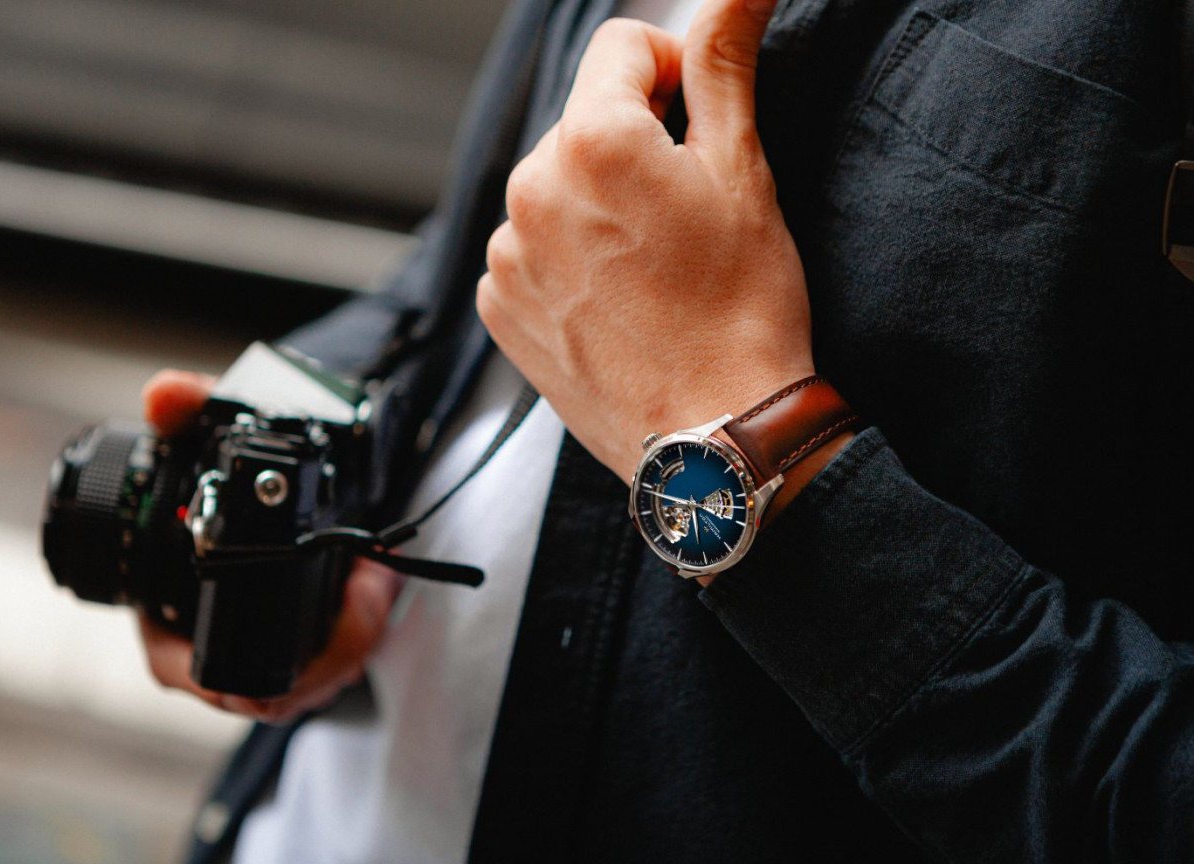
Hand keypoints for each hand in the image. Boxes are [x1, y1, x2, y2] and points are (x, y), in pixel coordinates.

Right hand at [137, 369, 400, 722]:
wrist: (258, 486)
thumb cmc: (215, 477)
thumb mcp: (200, 434)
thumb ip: (185, 410)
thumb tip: (164, 394)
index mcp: (167, 625)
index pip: (197, 677)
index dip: (240, 679)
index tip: (291, 645)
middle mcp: (211, 651)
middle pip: (272, 692)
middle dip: (327, 655)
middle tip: (367, 589)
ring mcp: (261, 656)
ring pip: (313, 682)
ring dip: (355, 637)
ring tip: (378, 578)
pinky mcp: (303, 650)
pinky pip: (335, 662)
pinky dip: (361, 628)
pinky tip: (377, 583)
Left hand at [477, 0, 813, 483]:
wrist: (713, 436)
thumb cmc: (742, 312)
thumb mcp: (744, 171)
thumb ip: (724, 63)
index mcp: (591, 140)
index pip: (622, 46)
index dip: (671, 73)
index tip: (697, 124)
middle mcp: (531, 189)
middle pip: (584, 120)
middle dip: (633, 144)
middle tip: (684, 212)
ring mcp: (507, 253)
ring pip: (555, 186)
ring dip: (597, 203)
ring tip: (652, 266)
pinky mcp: (499, 306)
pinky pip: (529, 247)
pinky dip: (566, 256)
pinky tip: (616, 298)